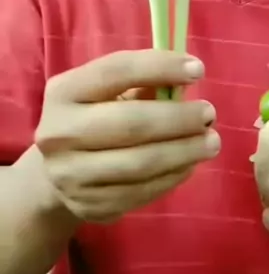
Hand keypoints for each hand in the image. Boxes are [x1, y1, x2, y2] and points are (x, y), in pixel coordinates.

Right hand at [35, 50, 219, 223]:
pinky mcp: (89, 206)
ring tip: (211, 142)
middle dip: (178, 118)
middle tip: (209, 114)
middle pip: (130, 124)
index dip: (160, 67)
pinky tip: (189, 164)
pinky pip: (141, 192)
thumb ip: (143, 82)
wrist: (53, 172)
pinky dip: (173, 176)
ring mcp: (71, 175)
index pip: (115, 71)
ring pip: (139, 164)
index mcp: (64, 92)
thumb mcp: (108, 92)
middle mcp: (60, 133)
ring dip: (184, 152)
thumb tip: (188, 78)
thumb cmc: (94, 117)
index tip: (198, 70)